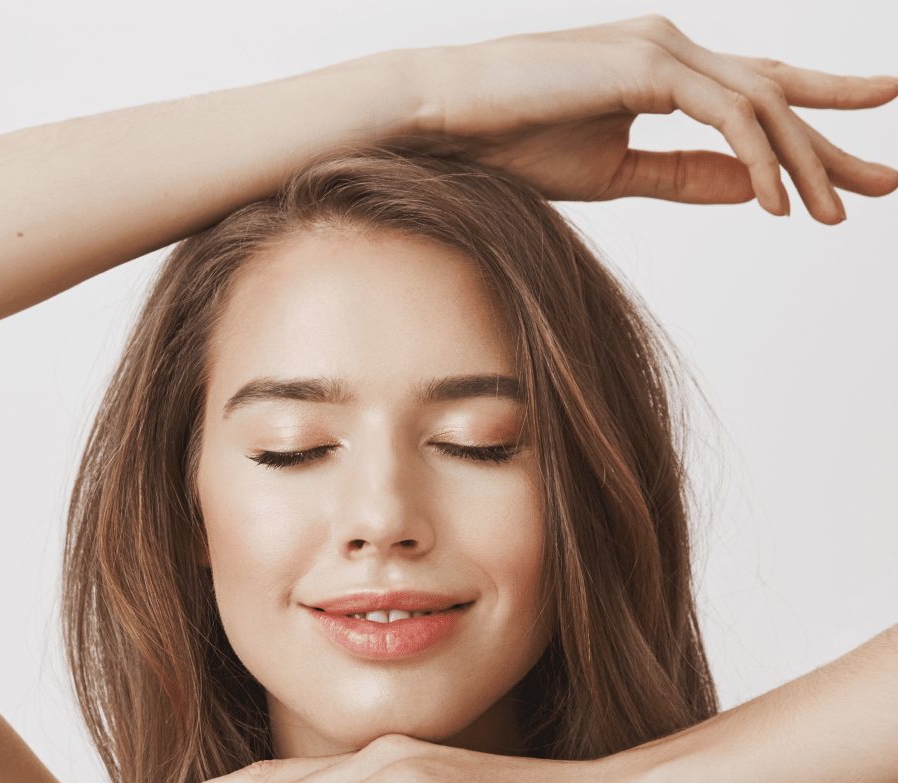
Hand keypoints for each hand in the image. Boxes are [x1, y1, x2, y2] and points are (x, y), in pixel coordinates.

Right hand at [416, 15, 897, 220]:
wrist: (448, 119)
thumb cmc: (514, 145)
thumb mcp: (616, 174)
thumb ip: (684, 177)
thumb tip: (748, 192)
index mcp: (666, 72)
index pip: (754, 100)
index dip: (811, 130)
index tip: (854, 167)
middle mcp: (675, 48)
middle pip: (778, 92)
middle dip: (836, 139)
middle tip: (889, 180)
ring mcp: (665, 48)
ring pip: (764, 103)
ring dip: (806, 160)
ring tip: (838, 214)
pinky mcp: (649, 63)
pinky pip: (728, 113)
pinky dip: (758, 158)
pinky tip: (777, 202)